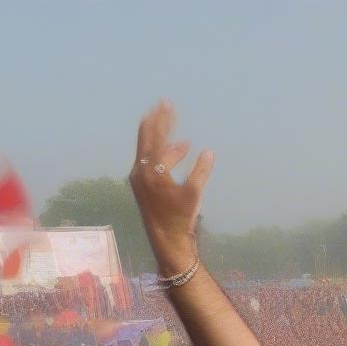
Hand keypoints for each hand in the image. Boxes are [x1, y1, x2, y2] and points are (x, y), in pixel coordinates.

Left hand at [129, 102, 213, 273]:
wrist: (166, 240)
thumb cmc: (180, 218)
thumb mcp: (194, 194)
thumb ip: (201, 171)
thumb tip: (208, 153)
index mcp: (151, 170)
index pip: (156, 136)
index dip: (163, 120)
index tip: (168, 105)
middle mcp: (140, 170)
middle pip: (146, 138)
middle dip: (157, 122)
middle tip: (163, 106)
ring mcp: (139, 178)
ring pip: (149, 150)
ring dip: (164, 140)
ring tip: (177, 135)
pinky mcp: (142, 186)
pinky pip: (150, 161)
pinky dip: (162, 154)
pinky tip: (176, 153)